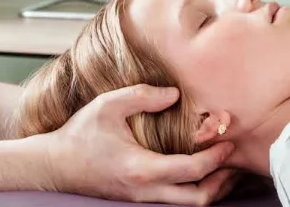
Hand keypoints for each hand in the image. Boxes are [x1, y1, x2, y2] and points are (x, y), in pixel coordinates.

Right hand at [43, 84, 236, 204]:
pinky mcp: (140, 199)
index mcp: (141, 169)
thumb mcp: (108, 105)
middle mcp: (146, 191)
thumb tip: (175, 94)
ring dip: (211, 187)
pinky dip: (194, 188)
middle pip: (198, 199)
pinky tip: (200, 171)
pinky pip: (176, 200)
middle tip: (235, 161)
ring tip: (225, 167)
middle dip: (223, 181)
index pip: (192, 170)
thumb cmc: (80, 135)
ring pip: (189, 204)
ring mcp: (143, 199)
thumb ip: (142, 95)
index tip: (227, 140)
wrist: (54, 165)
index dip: (216, 156)